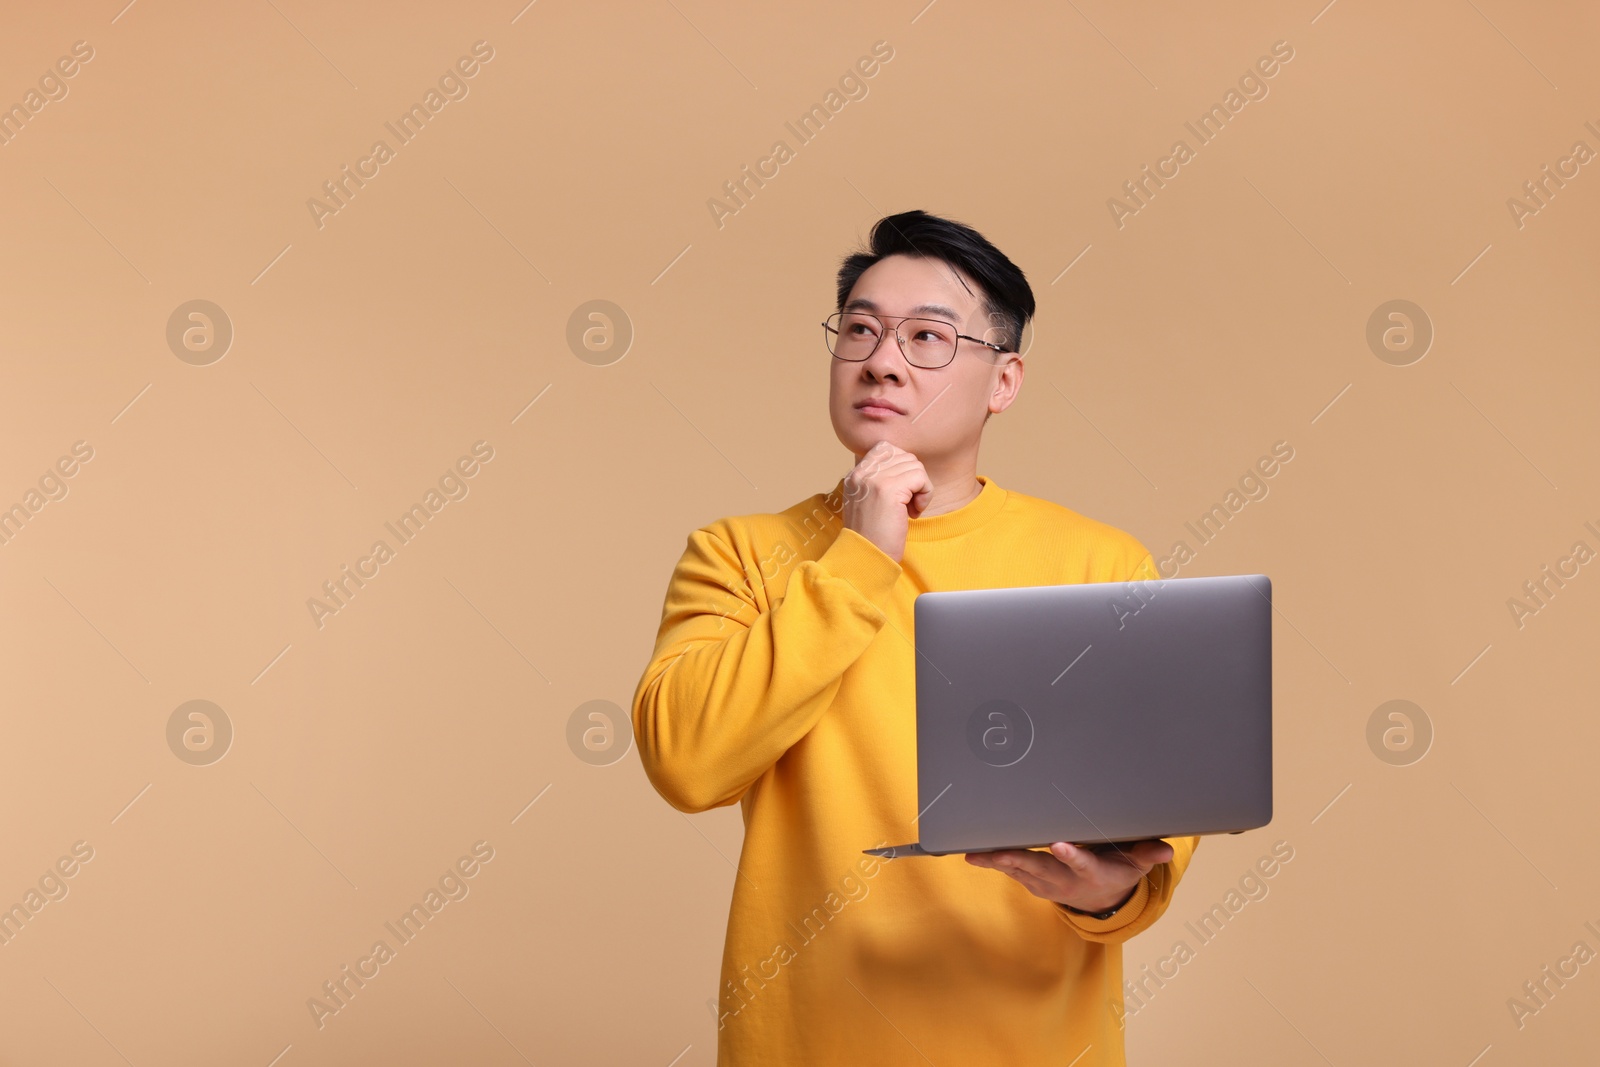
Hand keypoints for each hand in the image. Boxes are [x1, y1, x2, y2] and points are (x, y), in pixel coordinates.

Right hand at [841, 441, 933, 563]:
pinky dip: (925, 495)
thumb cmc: (872, 537)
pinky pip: (920, 477)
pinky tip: (914, 513)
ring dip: (920, 489)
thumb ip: (879, 481)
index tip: (900, 492)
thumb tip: (907, 465)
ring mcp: (874, 479)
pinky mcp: (889, 489)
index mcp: (855, 475)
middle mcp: (862, 473)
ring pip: (915, 465)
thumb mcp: (868, 503)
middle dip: (913, 479)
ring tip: (910, 510)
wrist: (865, 559)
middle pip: (904, 456)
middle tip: (907, 505)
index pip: (885, 448)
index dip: (902, 467)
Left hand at [964, 838, 1174, 912]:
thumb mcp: (1134, 865)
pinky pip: (1010, 871)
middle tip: (997, 852)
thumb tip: (1166, 849)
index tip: (1059, 845)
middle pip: (1040, 869)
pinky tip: (973, 854)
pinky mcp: (1032, 881)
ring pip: (1019, 870)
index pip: (1082, 863)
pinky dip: (992, 863)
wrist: (1100, 903)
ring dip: (997, 862)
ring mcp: (1046, 883)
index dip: (1071, 856)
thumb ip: (1146, 854)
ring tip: (975, 853)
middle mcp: (1065, 880)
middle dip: (1018, 860)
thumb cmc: (1116, 873)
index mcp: (1091, 872)